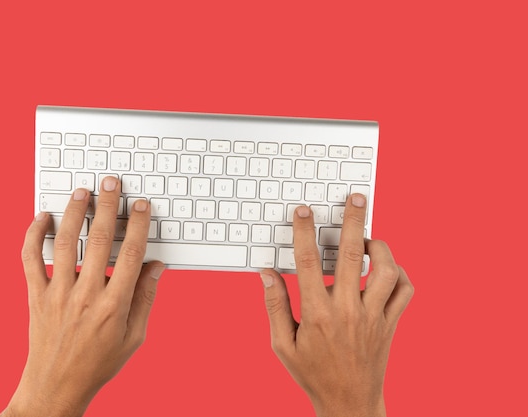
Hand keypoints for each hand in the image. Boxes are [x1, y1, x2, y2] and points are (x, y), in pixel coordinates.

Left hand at [1, 177, 164, 416]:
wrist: (57, 386)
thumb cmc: (99, 362)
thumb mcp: (135, 336)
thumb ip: (145, 298)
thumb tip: (156, 266)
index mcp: (114, 305)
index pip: (130, 254)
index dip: (137, 225)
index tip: (140, 205)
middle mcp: (86, 295)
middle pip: (99, 240)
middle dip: (107, 205)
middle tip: (111, 182)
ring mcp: (58, 293)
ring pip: (64, 243)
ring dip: (73, 212)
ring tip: (81, 192)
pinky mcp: (36, 295)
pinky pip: (30, 259)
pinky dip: (33, 235)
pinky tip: (41, 217)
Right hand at [260, 194, 413, 416]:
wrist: (349, 404)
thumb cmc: (312, 373)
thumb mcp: (282, 345)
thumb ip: (274, 306)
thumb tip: (267, 274)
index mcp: (317, 314)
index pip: (307, 263)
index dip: (304, 233)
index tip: (304, 211)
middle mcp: (348, 311)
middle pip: (351, 256)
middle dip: (354, 221)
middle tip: (356, 198)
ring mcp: (373, 317)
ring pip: (386, 271)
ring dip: (380, 248)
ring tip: (367, 239)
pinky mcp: (391, 324)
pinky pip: (406, 292)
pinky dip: (400, 274)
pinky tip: (386, 269)